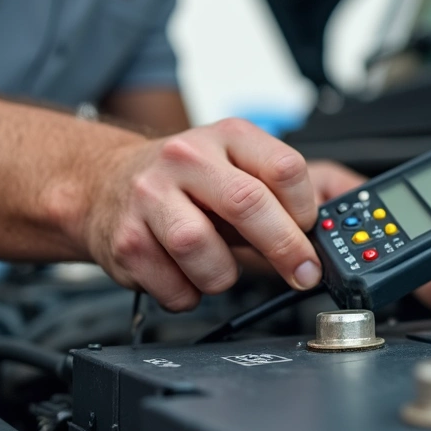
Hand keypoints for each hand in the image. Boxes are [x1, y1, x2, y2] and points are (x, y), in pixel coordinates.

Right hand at [84, 119, 322, 310]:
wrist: (105, 183)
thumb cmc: (184, 182)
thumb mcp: (235, 167)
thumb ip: (276, 194)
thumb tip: (325, 236)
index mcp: (227, 137)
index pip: (284, 168)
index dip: (305, 209)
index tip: (309, 232)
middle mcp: (186, 159)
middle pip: (247, 204)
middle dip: (285, 249)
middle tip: (301, 273)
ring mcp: (150, 196)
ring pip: (202, 249)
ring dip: (222, 275)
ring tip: (218, 267)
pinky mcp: (125, 240)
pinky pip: (173, 287)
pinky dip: (189, 294)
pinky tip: (185, 274)